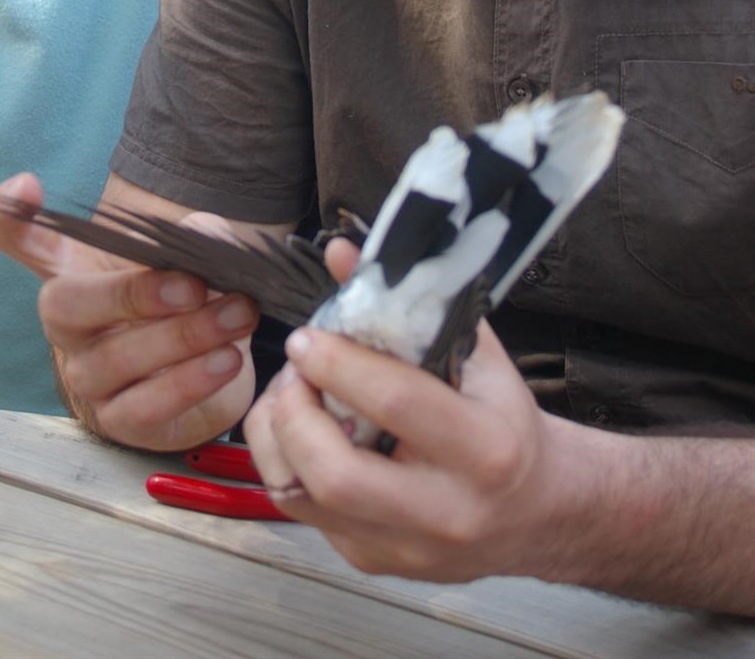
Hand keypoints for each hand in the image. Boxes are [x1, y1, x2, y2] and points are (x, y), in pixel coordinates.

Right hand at [0, 173, 258, 450]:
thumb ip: (195, 238)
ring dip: (183, 336)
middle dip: (131, 293)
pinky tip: (225, 361)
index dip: (11, 212)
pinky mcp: (118, 419)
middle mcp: (68, 324)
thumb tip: (207, 236)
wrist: (205, 372)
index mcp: (72, 269)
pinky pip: (144, 406)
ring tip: (237, 316)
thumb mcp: (191, 259)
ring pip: (115, 358)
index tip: (26, 186)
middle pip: (63, 305)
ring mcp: (86, 375)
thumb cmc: (183, 301)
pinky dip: (188, 382)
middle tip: (195, 285)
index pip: (21, 239)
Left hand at [244, 240, 568, 582]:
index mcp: (485, 449)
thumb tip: (342, 253)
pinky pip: (304, 514)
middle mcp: (445, 510)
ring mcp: (405, 548)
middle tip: (294, 370)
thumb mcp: (478, 357)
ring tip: (291, 394)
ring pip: (303, 499)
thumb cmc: (505, 421)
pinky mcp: (375, 563)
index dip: (339, 362)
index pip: (396, 402)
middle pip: (335, 473)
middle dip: (296, 412)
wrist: (538, 512)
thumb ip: (413, 302)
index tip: (309, 336)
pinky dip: (288, 463)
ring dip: (278, 436)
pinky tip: (304, 429)